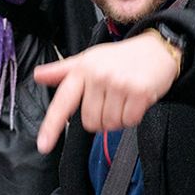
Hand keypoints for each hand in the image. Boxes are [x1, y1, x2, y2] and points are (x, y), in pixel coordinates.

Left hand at [32, 33, 180, 153]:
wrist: (157, 49)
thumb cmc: (120, 57)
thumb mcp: (89, 59)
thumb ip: (63, 71)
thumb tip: (38, 75)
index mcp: (82, 69)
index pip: (63, 101)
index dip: (52, 126)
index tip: (44, 145)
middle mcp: (99, 76)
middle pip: (91, 122)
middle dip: (102, 118)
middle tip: (111, 99)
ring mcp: (119, 84)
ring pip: (111, 124)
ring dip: (118, 118)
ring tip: (124, 98)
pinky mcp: (139, 92)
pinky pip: (129, 121)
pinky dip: (133, 116)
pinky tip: (136, 101)